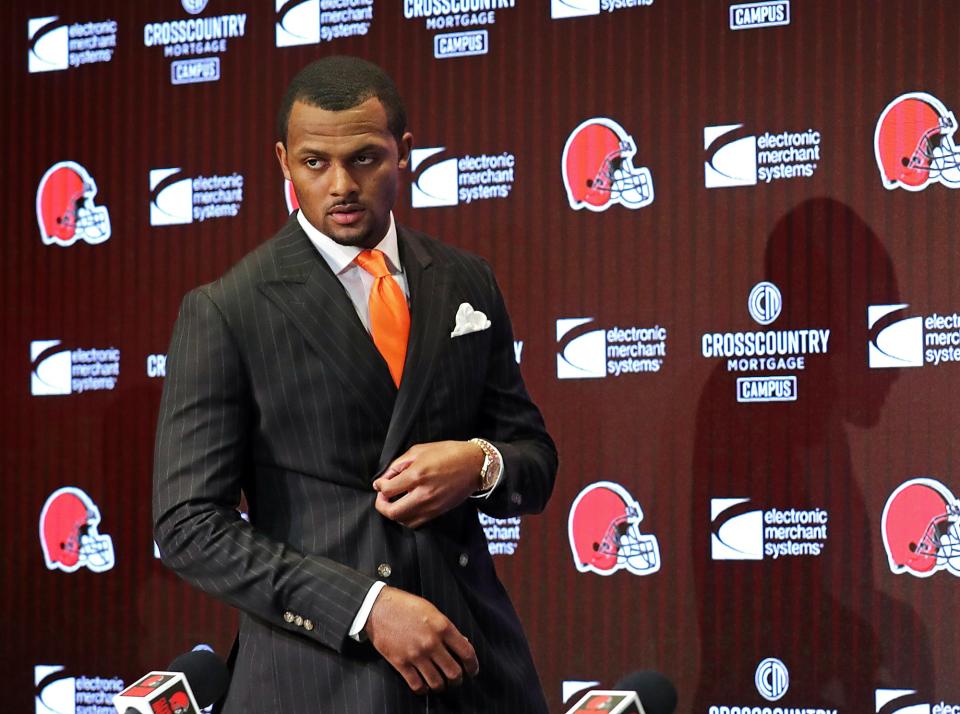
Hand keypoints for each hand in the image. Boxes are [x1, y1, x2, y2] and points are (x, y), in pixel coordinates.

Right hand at [364, 585, 478, 692]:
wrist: (378, 607)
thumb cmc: (405, 606)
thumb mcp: (432, 610)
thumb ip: (447, 628)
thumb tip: (462, 642)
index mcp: (442, 627)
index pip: (466, 652)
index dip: (473, 665)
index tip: (472, 670)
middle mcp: (431, 643)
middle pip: (454, 672)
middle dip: (458, 680)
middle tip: (457, 680)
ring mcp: (416, 655)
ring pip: (437, 682)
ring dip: (442, 686)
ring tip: (441, 684)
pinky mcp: (401, 663)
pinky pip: (417, 685)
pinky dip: (423, 690)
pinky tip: (425, 686)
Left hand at [372, 441, 483, 527]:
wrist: (475, 465)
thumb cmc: (449, 453)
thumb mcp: (420, 450)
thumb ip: (399, 464)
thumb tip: (386, 477)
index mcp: (417, 476)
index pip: (388, 490)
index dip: (379, 486)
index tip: (380, 483)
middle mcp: (423, 494)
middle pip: (392, 512)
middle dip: (381, 506)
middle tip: (382, 497)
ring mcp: (431, 506)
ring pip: (403, 521)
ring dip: (394, 513)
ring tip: (394, 502)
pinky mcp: (438, 512)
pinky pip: (416, 523)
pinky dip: (407, 518)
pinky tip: (407, 507)